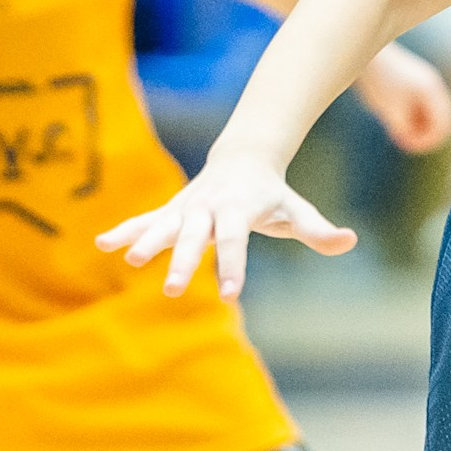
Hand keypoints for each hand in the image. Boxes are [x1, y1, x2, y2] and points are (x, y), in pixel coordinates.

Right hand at [96, 152, 354, 299]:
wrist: (245, 157)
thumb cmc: (272, 194)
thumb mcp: (296, 210)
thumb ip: (318, 230)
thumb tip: (349, 240)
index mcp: (240, 207)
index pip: (236, 239)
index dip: (233, 265)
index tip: (230, 294)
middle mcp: (210, 206)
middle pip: (194, 234)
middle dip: (182, 260)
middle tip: (168, 289)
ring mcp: (188, 206)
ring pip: (164, 224)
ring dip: (145, 240)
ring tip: (127, 259)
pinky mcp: (172, 209)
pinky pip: (145, 220)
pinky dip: (125, 230)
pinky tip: (102, 244)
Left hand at [357, 42, 450, 152]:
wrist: (364, 50)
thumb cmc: (377, 80)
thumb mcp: (390, 110)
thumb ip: (405, 128)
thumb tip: (412, 138)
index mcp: (432, 91)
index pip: (445, 126)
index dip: (428, 142)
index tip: (406, 145)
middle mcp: (433, 85)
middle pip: (440, 120)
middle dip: (423, 134)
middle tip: (401, 141)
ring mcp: (424, 81)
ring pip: (430, 113)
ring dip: (417, 126)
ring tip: (394, 130)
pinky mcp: (413, 80)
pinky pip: (421, 105)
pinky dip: (411, 116)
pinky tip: (392, 118)